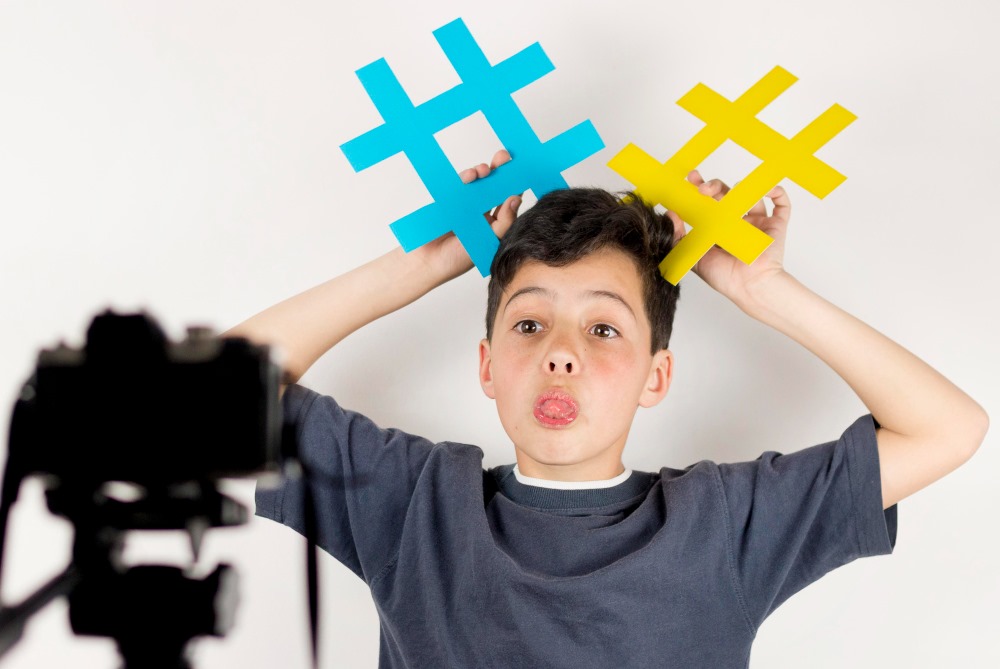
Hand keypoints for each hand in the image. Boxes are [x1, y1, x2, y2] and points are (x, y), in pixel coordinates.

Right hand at [412, 149, 521, 282]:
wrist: (426, 262)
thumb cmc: (457, 259)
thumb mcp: (486, 241)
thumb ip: (503, 222)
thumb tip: (516, 199)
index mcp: (493, 225)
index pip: (506, 202)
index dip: (513, 186)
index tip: (521, 171)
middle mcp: (480, 213)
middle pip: (493, 188)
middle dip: (499, 172)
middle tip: (504, 158)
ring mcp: (464, 206)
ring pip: (477, 184)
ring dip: (482, 173)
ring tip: (485, 170)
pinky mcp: (449, 201)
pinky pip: (460, 185)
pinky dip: (466, 178)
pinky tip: (472, 175)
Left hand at [665, 170, 790, 304]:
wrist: (748, 287)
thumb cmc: (724, 277)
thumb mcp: (694, 257)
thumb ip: (679, 238)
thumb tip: (670, 215)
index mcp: (719, 227)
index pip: (709, 202)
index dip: (700, 188)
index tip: (691, 180)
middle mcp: (738, 222)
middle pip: (727, 193)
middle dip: (714, 186)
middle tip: (703, 190)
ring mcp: (757, 222)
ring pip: (750, 194)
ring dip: (739, 189)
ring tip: (727, 199)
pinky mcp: (776, 224)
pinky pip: (781, 202)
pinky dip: (775, 190)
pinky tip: (762, 191)